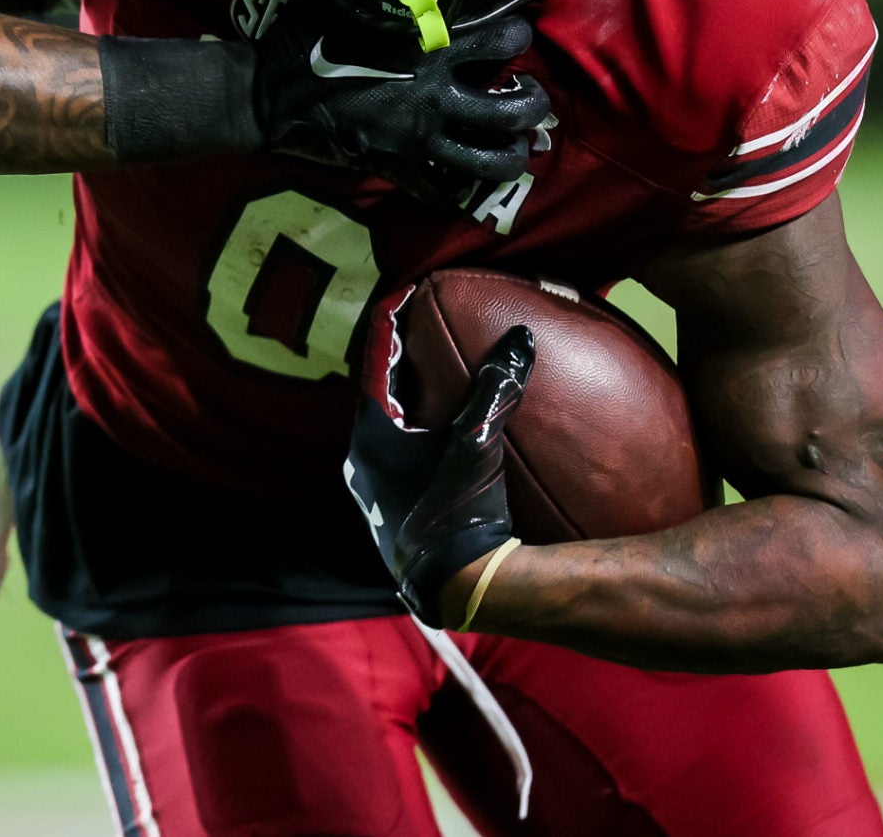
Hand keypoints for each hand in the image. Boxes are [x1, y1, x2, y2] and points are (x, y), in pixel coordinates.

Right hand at [250, 4, 546, 204]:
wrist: (265, 94)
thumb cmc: (304, 37)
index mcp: (428, 47)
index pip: (505, 40)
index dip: (517, 34)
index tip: (512, 32)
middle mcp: (433, 96)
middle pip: (515, 111)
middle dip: (533, 102)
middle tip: (526, 93)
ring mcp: (417, 139)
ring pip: (491, 161)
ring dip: (510, 153)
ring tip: (509, 141)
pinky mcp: (394, 167)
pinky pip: (441, 191)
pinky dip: (459, 188)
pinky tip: (462, 175)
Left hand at [345, 319, 532, 624]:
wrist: (456, 587)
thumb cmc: (460, 512)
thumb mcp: (478, 444)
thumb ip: (496, 389)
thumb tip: (521, 338)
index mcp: (371, 435)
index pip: (377, 362)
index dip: (392, 327)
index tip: (407, 296)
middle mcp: (362, 459)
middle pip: (379, 393)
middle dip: (400, 363)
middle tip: (422, 332)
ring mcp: (373, 489)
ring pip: (387, 428)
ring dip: (409, 403)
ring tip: (435, 378)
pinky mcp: (390, 512)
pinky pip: (400, 456)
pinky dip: (419, 436)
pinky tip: (446, 439)